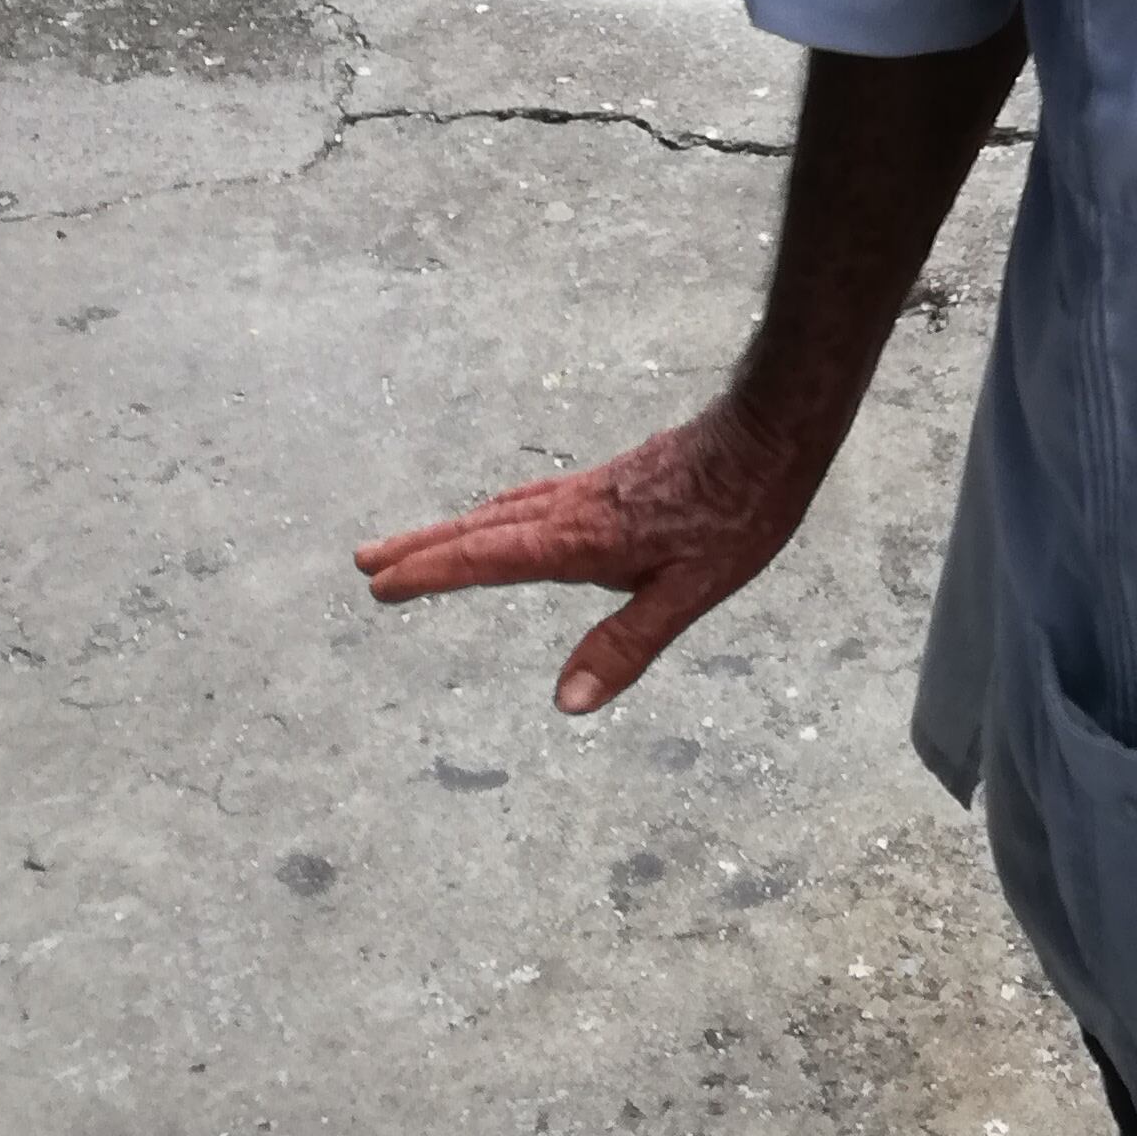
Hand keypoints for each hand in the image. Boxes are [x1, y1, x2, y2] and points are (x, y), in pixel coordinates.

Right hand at [354, 392, 832, 713]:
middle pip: (481, 528)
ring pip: (505, 509)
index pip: (486, 559)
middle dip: (421, 547)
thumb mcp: (692, 591)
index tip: (378, 584)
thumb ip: (628, 644)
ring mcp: (593, 489)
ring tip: (415, 543)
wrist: (771, 432)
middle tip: (364, 561)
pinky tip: (506, 513)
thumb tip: (568, 703)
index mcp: (580, 540)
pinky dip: (500, 510)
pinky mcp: (615, 479)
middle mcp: (574, 509)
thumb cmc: (740, 511)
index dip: (430, 572)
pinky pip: (537, 496)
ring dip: (454, 527)